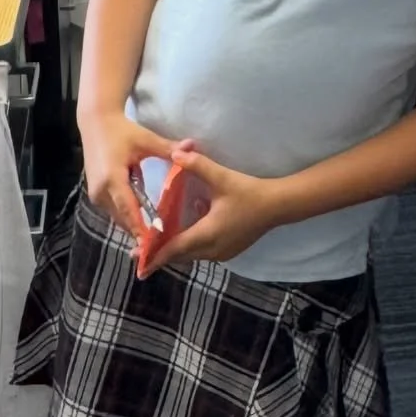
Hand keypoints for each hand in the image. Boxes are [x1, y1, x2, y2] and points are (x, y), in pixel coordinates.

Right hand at [80, 111, 176, 237]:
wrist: (96, 123)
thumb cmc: (122, 131)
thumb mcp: (146, 140)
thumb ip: (168, 148)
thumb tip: (192, 146)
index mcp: (112, 179)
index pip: (129, 209)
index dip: (141, 228)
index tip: (154, 244)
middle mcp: (101, 192)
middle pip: (124, 218)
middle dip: (141, 232)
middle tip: (162, 245)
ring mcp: (96, 195)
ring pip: (119, 216)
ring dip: (135, 224)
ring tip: (156, 237)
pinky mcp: (96, 194)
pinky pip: (115, 210)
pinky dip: (129, 215)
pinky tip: (145, 220)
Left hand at [137, 146, 279, 276]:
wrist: (278, 205)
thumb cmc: (250, 193)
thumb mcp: (222, 177)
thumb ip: (197, 165)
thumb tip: (175, 153)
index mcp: (206, 234)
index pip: (174, 250)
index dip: (154, 256)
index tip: (137, 263)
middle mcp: (212, 249)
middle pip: (181, 255)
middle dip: (161, 254)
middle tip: (141, 251)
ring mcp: (222, 252)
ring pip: (192, 255)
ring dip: (177, 249)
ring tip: (160, 241)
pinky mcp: (230, 249)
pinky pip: (203, 251)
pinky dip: (192, 244)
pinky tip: (192, 225)